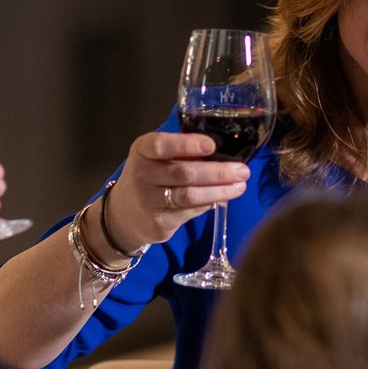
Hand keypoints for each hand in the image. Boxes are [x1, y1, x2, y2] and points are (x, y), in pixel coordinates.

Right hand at [104, 131, 250, 252]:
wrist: (125, 213)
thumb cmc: (152, 174)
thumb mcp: (158, 156)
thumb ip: (183, 149)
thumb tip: (226, 149)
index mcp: (143, 150)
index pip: (161, 145)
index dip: (186, 145)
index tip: (211, 145)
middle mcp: (141, 175)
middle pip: (184, 173)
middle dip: (218, 172)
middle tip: (242, 170)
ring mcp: (148, 201)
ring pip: (190, 196)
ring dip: (220, 191)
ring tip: (240, 186)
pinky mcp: (158, 223)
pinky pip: (190, 212)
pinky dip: (209, 204)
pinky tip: (222, 198)